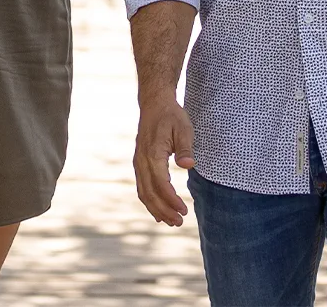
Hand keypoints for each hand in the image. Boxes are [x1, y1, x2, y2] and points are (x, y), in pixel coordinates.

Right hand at [133, 96, 197, 226]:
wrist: (154, 104)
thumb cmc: (171, 116)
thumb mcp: (183, 128)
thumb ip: (185, 148)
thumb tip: (188, 165)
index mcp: (153, 153)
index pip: (160, 183)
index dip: (171, 200)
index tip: (184, 210)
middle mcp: (142, 160)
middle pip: (149, 192)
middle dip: (164, 210)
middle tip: (179, 222)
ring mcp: (138, 162)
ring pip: (143, 192)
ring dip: (156, 209)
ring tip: (171, 222)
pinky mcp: (139, 163)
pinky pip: (142, 187)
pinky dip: (149, 201)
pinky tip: (159, 211)